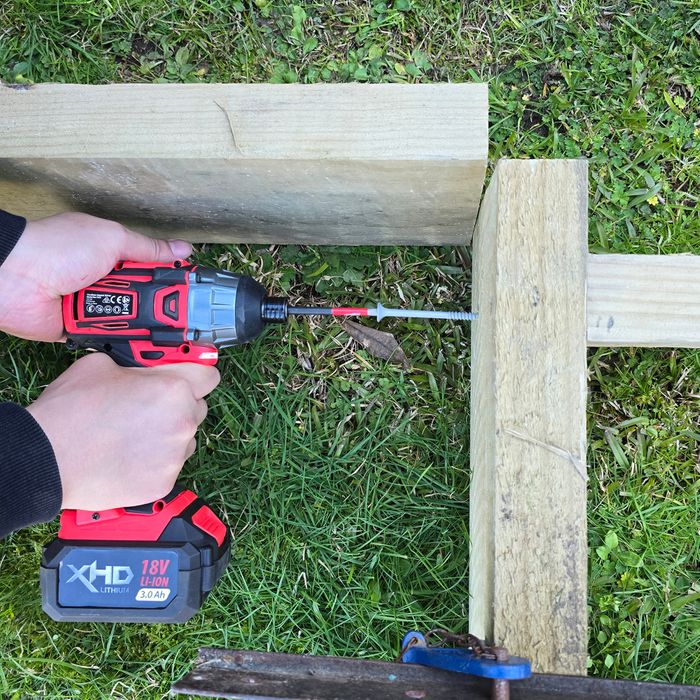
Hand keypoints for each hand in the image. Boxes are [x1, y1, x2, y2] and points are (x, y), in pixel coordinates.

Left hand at [0, 212, 191, 340]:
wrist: (13, 278)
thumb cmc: (55, 248)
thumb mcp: (111, 239)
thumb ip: (148, 249)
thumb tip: (182, 249)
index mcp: (118, 258)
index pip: (157, 273)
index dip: (176, 285)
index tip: (198, 298)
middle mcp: (110, 283)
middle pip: (149, 301)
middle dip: (166, 310)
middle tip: (188, 323)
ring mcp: (98, 308)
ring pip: (134, 322)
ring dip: (145, 326)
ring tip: (167, 335)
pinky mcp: (84, 330)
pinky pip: (112, 339)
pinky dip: (123, 341)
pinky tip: (143, 346)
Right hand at [26, 353, 219, 510]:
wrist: (46, 459)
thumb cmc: (71, 412)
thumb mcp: (103, 364)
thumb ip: (137, 364)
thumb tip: (145, 365)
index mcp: (173, 388)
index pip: (209, 375)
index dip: (195, 373)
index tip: (188, 376)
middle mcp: (182, 421)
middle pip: (197, 407)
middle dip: (178, 405)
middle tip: (146, 407)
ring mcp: (175, 455)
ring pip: (184, 438)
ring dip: (168, 434)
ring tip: (131, 435)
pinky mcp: (164, 482)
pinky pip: (169, 465)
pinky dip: (154, 461)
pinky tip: (126, 456)